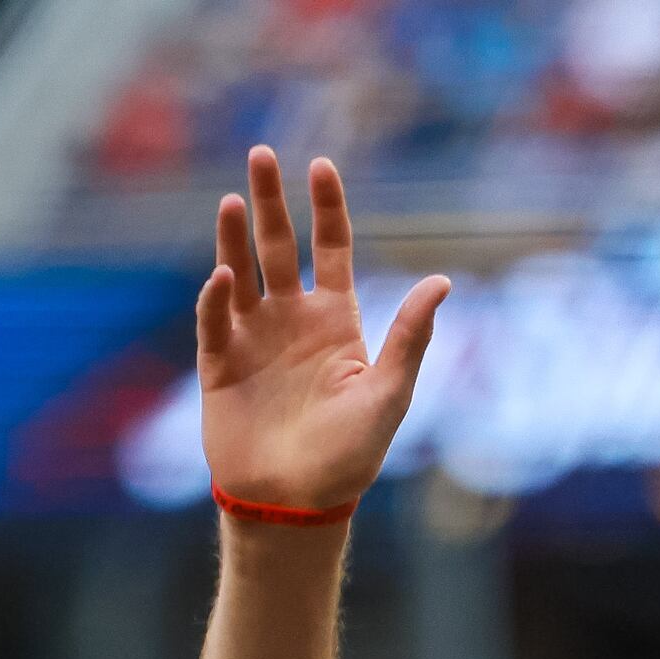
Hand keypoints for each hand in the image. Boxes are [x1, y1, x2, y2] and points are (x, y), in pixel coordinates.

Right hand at [198, 148, 450, 511]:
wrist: (296, 504)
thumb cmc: (349, 457)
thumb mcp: (389, 393)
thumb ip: (411, 336)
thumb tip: (444, 281)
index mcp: (336, 322)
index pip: (331, 249)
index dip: (327, 208)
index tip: (321, 165)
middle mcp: (292, 321)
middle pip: (279, 247)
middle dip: (272, 201)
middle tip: (261, 152)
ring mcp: (252, 339)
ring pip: (241, 271)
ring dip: (235, 236)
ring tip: (235, 198)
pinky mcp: (219, 365)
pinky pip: (215, 321)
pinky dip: (217, 298)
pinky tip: (225, 275)